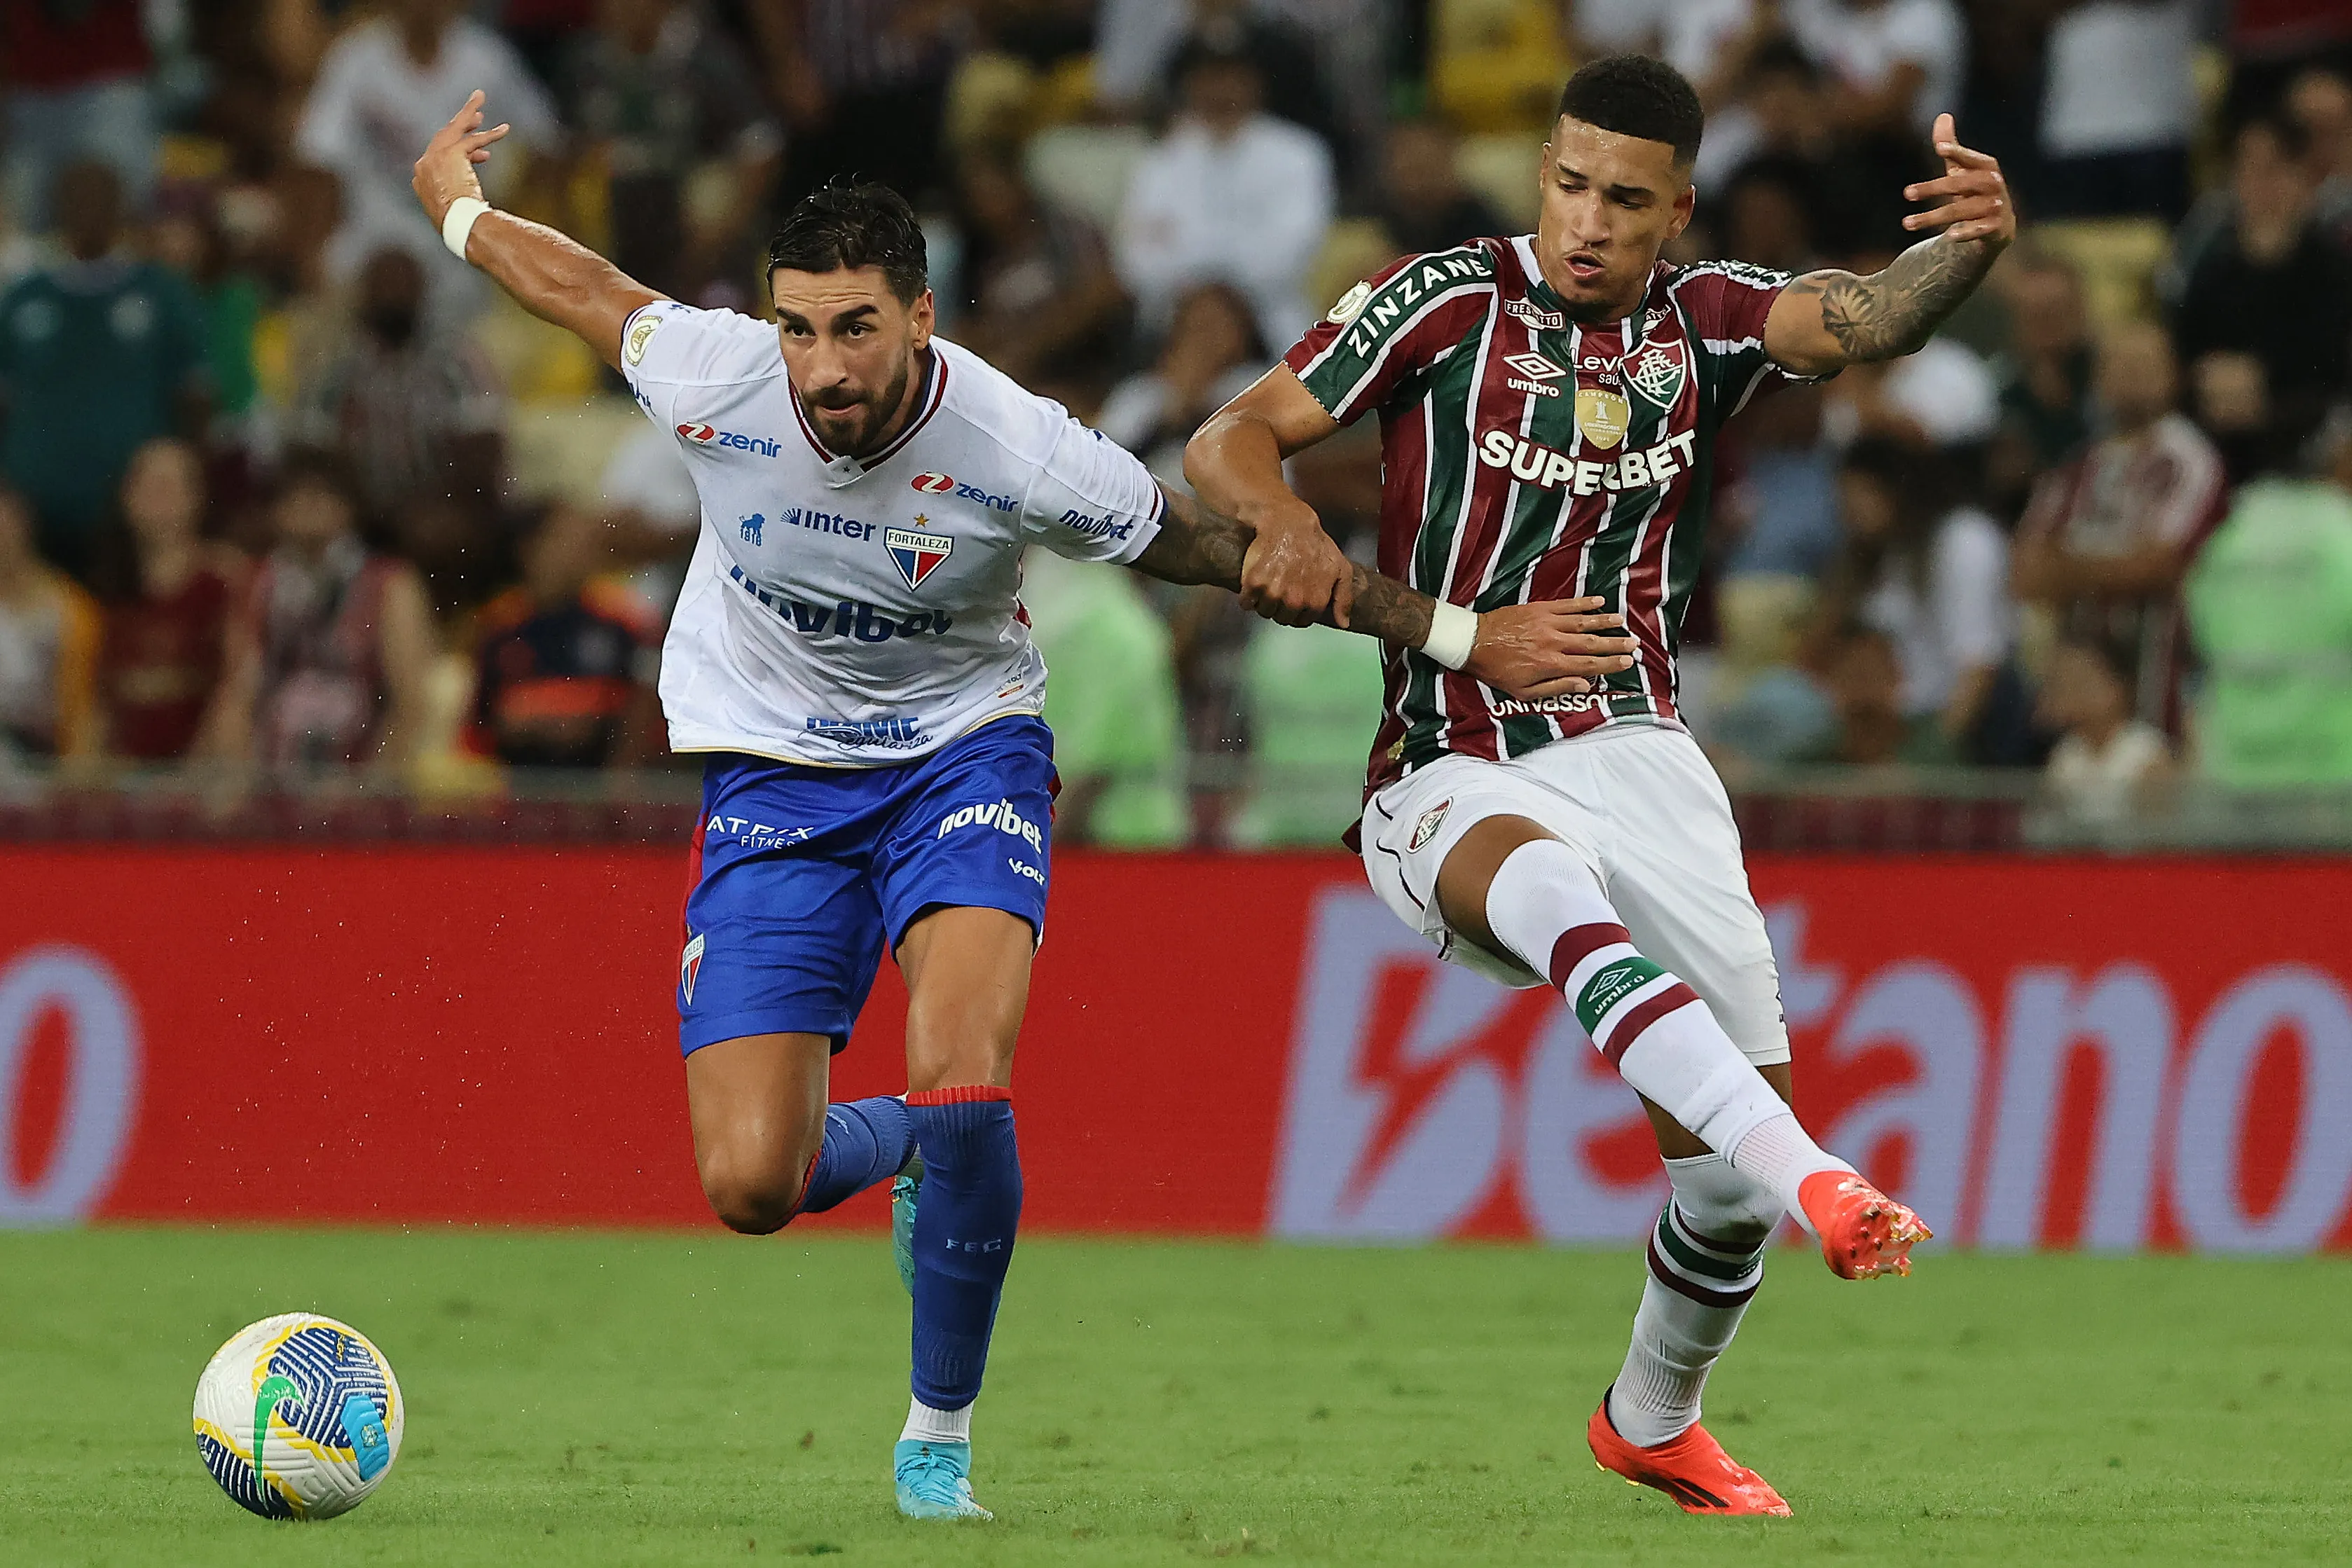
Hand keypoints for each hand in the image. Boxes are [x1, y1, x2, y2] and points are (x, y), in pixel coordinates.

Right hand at [412, 89, 509, 227]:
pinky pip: (472, 138)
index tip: (479, 156)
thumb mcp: (454, 213)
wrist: (458, 224)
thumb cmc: (459, 227)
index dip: (461, 154)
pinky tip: (504, 129)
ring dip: (468, 114)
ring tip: (480, 99)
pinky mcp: (449, 153)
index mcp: (422, 181)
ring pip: (454, 130)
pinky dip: (490, 134)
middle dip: (459, 125)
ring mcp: (434, 157)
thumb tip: (471, 202)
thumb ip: (457, 199)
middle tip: (476, 116)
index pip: (439, 159)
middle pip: (443, 139)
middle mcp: (424, 166)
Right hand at [1239, 502, 1352, 627]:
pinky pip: (1246, 603)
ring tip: (1269, 583)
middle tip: (1281, 586)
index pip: (1301, 621)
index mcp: (1315, 601)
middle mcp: (1294, 601)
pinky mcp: (1253, 584)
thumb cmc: (1315, 543)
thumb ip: (1344, 598)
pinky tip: (1255, 583)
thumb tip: (1344, 624)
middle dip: (1281, 606)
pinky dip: (1247, 597)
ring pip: (1264, 612)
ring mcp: (1272, 593)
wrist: (1288, 522)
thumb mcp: (1341, 568)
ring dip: (1264, 602)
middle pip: (1281, 618)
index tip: (1294, 596)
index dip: (1297, 610)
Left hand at [1463, 597, 1636, 698]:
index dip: (1610, 663)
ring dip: (1605, 622)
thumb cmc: (1498, 671)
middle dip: (1615, 644)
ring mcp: (1548, 623)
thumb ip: (1556, 687)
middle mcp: (1554, 642)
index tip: (1627, 661)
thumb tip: (1583, 685)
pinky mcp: (1540, 608)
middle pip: (1592, 643)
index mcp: (1552, 664)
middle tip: (1633, 644)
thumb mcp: (1524, 691)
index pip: (1589, 665)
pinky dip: (1584, 603)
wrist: (1474, 643)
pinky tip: (1599, 602)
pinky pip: (1567, 605)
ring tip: (1622, 622)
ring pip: (1583, 621)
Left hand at [1902, 114, 2013, 246]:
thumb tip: (1943, 116)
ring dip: (1933, 217)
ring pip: (1962, 210)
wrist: (1997, 225)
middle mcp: (1994, 185)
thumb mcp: (1962, 169)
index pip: (1971, 158)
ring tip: (1906, 223)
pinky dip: (1967, 232)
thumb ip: (1950, 147)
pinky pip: (1980, 230)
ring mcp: (1996, 207)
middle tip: (1906, 193)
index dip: (1958, 152)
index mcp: (1986, 167)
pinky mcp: (1996, 229)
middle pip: (1960, 185)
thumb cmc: (1974, 191)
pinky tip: (1949, 236)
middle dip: (1932, 188)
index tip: (1940, 149)